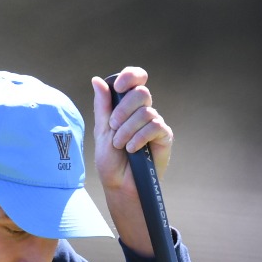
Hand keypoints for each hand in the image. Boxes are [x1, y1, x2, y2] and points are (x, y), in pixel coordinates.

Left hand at [90, 66, 172, 255]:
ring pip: (146, 112)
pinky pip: (155, 127)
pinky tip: (132, 150)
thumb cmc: (111, 162)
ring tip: (120, 145)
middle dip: (123, 110)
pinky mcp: (164, 137)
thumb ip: (102, 106)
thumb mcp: (102, 131)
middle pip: (141, 92)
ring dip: (127, 130)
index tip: (118, 86)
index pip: (136, 80)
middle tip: (113, 126)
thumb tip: (97, 80)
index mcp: (128, 106)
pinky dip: (139, 137)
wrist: (120, 186)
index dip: (130, 76)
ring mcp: (155, 123)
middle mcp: (143, 111)